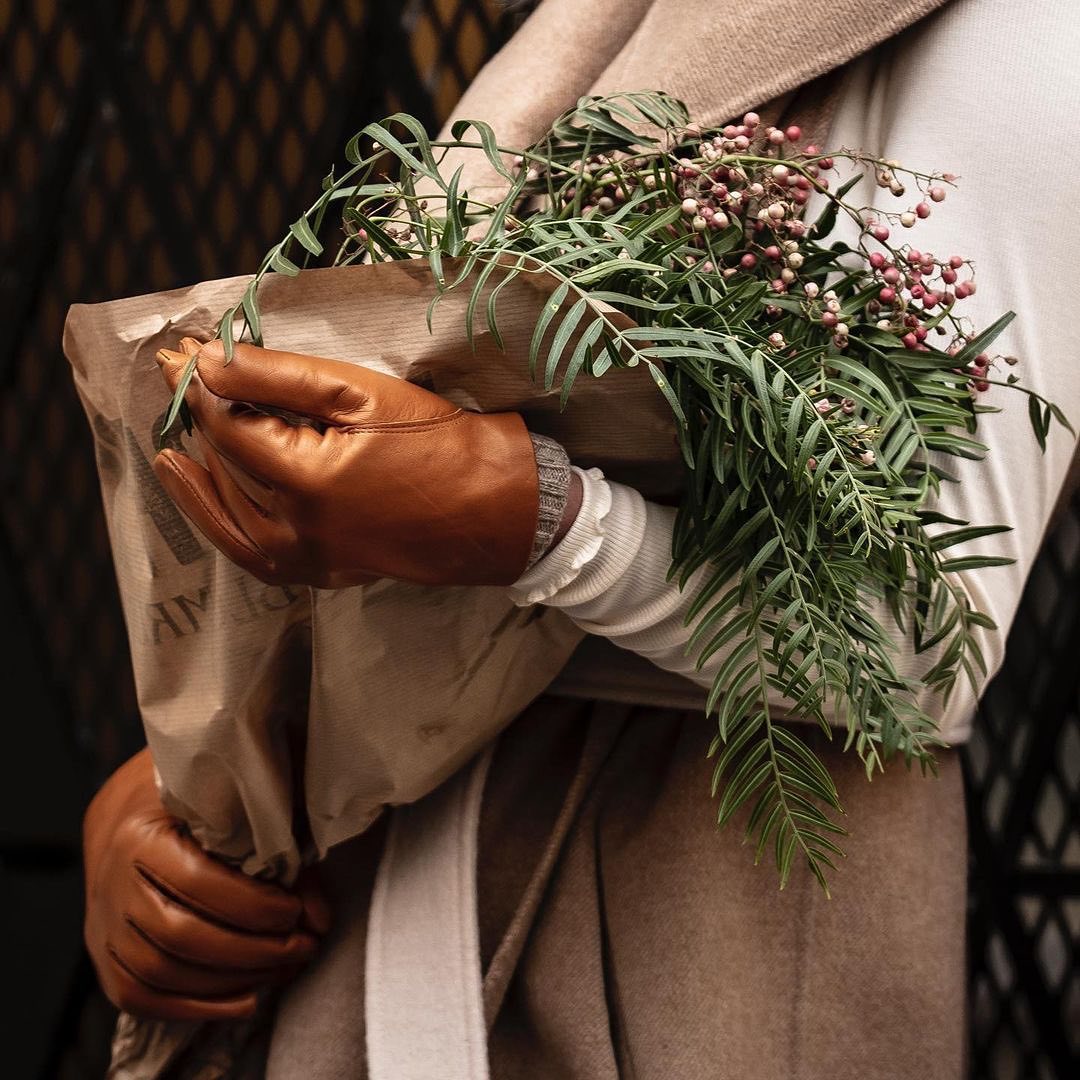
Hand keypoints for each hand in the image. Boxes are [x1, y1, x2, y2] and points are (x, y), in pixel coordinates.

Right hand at [83, 748, 329, 1020]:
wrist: (128, 813)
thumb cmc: (196, 802)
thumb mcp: (235, 803)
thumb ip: (279, 848)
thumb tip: (318, 916)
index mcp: (140, 835)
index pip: (197, 883)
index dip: (253, 905)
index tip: (296, 910)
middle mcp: (112, 884)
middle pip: (180, 936)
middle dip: (252, 950)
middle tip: (304, 945)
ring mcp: (104, 927)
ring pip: (162, 973)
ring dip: (234, 980)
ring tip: (285, 967)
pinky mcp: (108, 960)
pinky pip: (146, 998)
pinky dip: (201, 1007)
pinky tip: (249, 997)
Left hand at [153, 338, 539, 588]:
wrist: (500, 511)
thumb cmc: (443, 444)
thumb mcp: (363, 394)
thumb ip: (278, 377)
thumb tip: (207, 362)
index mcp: (306, 482)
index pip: (227, 425)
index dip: (199, 383)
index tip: (182, 351)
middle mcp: (296, 532)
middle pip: (221, 466)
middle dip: (196, 416)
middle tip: (178, 373)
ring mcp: (307, 561)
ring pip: (226, 513)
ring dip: (198, 472)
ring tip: (178, 438)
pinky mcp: (321, 574)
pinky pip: (250, 549)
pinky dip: (221, 519)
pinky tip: (206, 491)